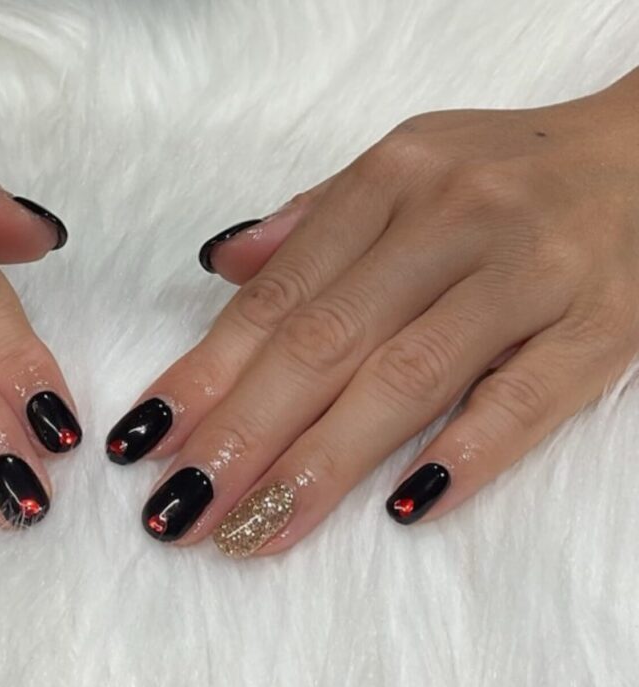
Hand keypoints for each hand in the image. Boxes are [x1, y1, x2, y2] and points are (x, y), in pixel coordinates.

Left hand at [107, 68, 638, 555]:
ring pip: (409, 377)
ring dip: (322, 463)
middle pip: (327, 342)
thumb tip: (222, 267)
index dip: (208, 371)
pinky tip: (404, 509)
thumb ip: (314, 219)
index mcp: (392, 179)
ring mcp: (532, 272)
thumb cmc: (510, 171)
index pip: (280, 294)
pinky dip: (467, 454)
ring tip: (253, 526)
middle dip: (242, 434)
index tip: (150, 437)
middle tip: (180, 506)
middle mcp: (454, 219)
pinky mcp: (606, 325)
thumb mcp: (406, 165)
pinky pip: (530, 399)